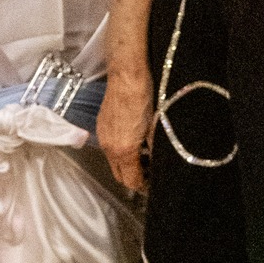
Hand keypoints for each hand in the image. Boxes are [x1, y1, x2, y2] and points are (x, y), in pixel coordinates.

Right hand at [97, 64, 152, 192]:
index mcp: (123, 150)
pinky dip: (121, 152)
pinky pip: (110, 147)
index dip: (144, 187)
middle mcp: (109, 146)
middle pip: (119, 175)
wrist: (128, 75)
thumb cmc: (143, 97)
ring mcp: (103, 135)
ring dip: (128, 165)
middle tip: (151, 177)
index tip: (154, 187)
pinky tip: (135, 143)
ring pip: (114, 161)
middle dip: (134, 180)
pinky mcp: (102, 125)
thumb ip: (156, 150)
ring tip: (146, 160)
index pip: (131, 180)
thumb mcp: (156, 128)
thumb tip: (161, 163)